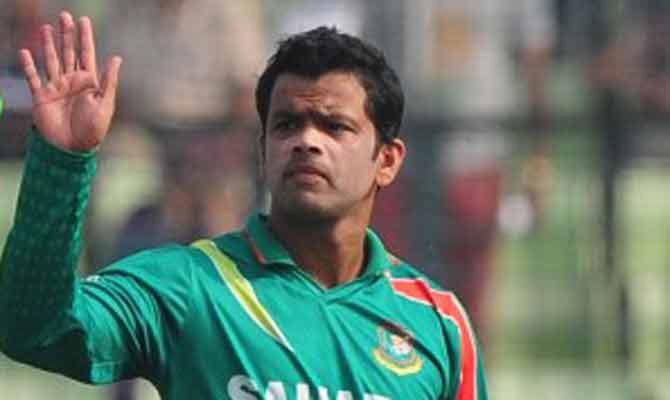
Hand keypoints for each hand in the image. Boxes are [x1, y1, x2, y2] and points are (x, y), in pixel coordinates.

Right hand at [19, 11, 121, 151]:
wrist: (72, 149)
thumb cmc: (93, 129)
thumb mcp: (105, 103)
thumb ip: (108, 80)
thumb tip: (116, 57)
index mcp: (89, 83)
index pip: (86, 54)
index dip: (85, 37)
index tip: (84, 20)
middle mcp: (72, 82)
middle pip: (68, 53)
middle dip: (66, 35)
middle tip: (64, 15)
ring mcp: (56, 88)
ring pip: (51, 60)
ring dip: (49, 44)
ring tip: (46, 28)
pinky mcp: (41, 97)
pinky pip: (33, 77)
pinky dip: (29, 65)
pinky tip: (26, 52)